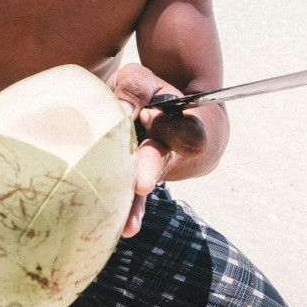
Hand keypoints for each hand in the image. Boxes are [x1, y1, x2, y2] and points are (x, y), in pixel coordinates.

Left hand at [107, 63, 208, 236]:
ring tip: (129, 225)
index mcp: (178, 122)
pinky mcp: (130, 180)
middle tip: (142, 183)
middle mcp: (168, 149)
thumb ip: (134, 86)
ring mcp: (149, 168)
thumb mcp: (140, 78)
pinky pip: (130, 197)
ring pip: (144, 186)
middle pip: (164, 160)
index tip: (152, 116)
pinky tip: (121, 228)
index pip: (184, 129)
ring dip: (136, 203)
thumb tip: (122, 110)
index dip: (169, 126)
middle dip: (150, 168)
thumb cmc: (145, 94)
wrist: (154, 115)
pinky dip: (125, 210)